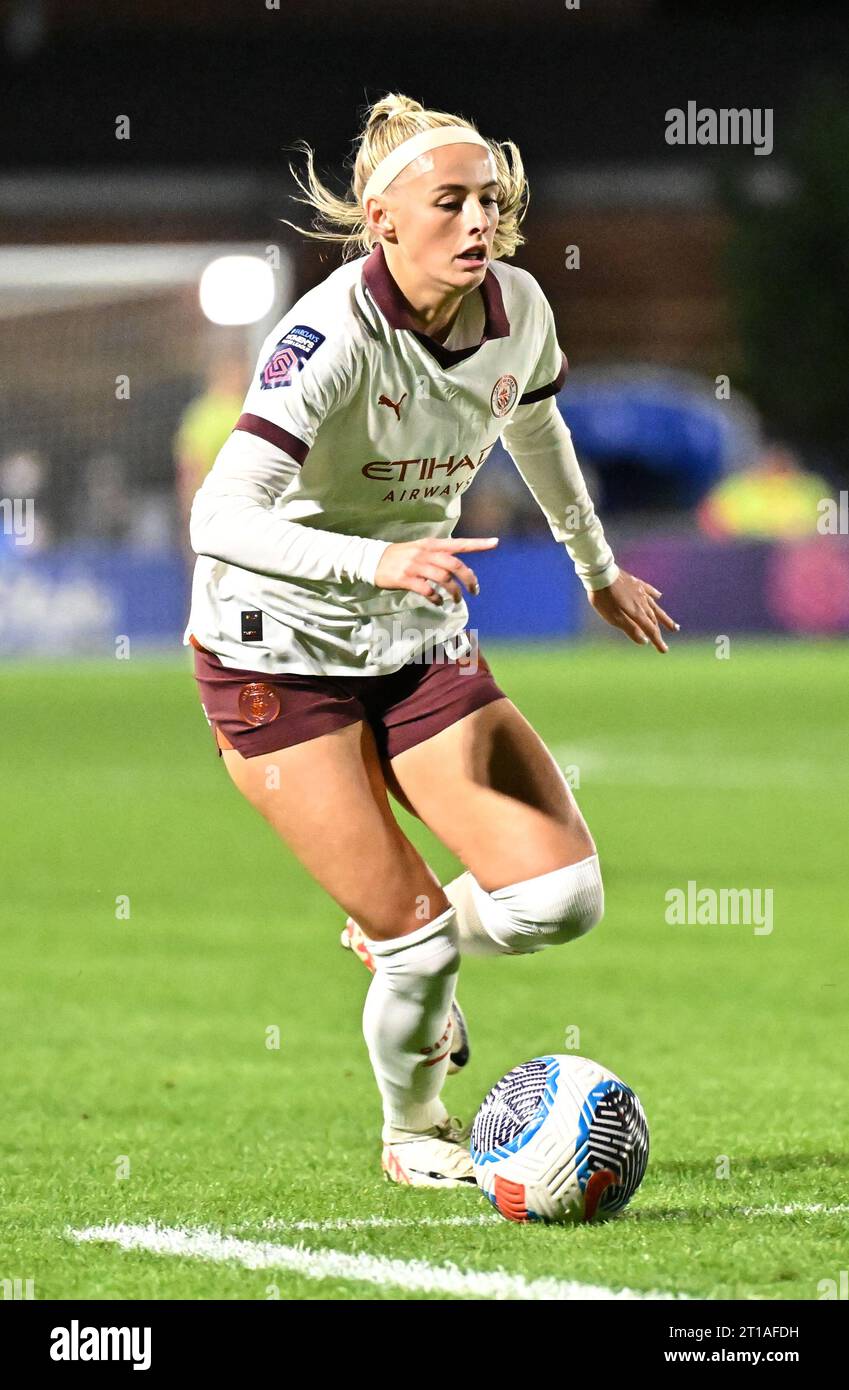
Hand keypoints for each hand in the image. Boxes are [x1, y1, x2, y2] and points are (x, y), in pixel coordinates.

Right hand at [373, 535, 498, 604]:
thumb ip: (439, 557)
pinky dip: (435, 598)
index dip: (478, 544)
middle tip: (474, 590)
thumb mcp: (420, 549)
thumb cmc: (400, 556)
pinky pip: (426, 590)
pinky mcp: (405, 579)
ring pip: (443, 579)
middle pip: (454, 565)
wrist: (372, 559)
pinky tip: (438, 601)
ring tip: (456, 600)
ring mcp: (415, 566)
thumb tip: (461, 571)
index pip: (459, 543)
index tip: (495, 542)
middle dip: (469, 579)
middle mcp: (425, 553)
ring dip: (453, 592)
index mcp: (431, 544)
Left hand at [588, 570, 678, 652]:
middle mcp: (643, 603)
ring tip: (674, 626)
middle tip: (665, 642)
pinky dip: (655, 595)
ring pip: (655, 607)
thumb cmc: (604, 599)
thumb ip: (630, 629)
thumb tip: (645, 641)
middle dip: (660, 631)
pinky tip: (659, 596)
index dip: (657, 641)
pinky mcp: (636, 583)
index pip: (651, 630)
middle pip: (654, 620)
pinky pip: (649, 590)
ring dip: (664, 618)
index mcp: (637, 613)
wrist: (601, 574)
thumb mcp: (614, 617)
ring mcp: (640, 592)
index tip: (664, 650)